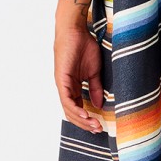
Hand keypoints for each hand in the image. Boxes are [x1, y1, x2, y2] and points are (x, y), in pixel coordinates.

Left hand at [54, 9, 104, 132]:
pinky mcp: (61, 80)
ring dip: (81, 119)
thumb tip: (98, 105)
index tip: (99, 126)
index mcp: (72, 87)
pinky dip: (76, 109)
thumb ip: (95, 88)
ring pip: (69, 109)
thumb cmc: (84, 47)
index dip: (87, 119)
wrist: (76, 31)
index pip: (78, 108)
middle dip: (85, 123)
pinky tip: (86, 115)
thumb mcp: (94, 72)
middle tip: (98, 129)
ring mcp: (62, 85)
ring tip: (94, 125)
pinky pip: (67, 99)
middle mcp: (65, 88)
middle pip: (72, 113)